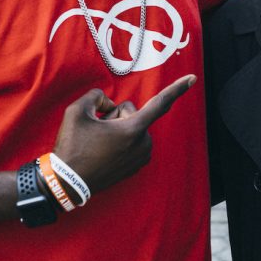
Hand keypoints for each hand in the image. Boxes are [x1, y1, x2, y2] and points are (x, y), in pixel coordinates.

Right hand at [51, 75, 195, 200]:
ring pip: (133, 127)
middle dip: (116, 115)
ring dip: (117, 129)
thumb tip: (107, 102)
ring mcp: (141, 157)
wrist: (67, 182)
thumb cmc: (72, 146)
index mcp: (133, 129)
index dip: (177, 88)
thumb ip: (96, 95)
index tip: (193, 78)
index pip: (160, 103)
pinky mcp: (136, 166)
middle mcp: (142, 144)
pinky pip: (132, 142)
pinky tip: (103, 150)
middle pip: (134, 113)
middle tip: (96, 129)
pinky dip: (120, 141)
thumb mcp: (76, 111)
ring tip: (98, 143)